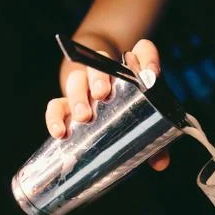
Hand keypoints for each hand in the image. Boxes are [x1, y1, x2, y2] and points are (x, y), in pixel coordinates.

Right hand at [45, 39, 169, 170]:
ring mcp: (85, 88)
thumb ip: (157, 145)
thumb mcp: (146, 130)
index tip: (151, 75)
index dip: (148, 58)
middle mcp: (108, 75)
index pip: (143, 52)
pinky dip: (55, 117)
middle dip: (100, 77)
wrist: (108, 122)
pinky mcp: (67, 105)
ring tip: (84, 116)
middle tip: (103, 94)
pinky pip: (56, 105)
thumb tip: (160, 163)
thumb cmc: (134, 121)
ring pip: (77, 79)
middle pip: (100, 62)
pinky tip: (60, 132)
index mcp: (133, 74)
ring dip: (78, 95)